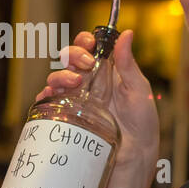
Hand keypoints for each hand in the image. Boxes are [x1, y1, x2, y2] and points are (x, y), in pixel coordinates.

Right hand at [37, 29, 158, 168]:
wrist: (135, 154)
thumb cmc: (142, 122)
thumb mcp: (139, 89)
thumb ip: (128, 62)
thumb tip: (127, 33)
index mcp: (106, 71)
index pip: (89, 47)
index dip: (85, 40)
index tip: (90, 42)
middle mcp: (88, 82)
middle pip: (69, 59)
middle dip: (73, 55)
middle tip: (87, 64)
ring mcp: (76, 99)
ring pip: (57, 77)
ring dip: (61, 74)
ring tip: (75, 82)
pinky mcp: (68, 116)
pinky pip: (49, 102)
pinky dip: (46, 95)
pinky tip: (52, 95)